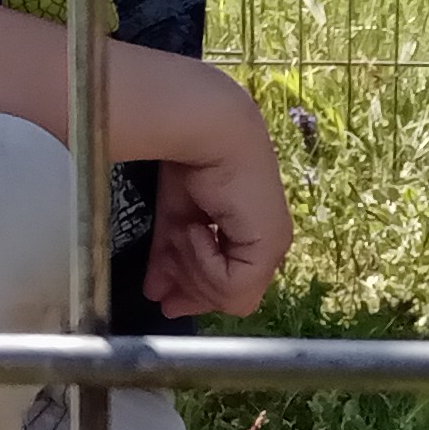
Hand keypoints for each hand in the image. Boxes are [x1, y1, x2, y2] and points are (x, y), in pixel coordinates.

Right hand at [147, 125, 289, 318]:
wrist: (206, 131)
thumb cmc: (191, 162)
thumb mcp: (175, 219)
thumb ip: (170, 257)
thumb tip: (156, 296)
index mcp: (247, 233)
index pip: (226, 284)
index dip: (192, 292)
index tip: (161, 296)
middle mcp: (265, 243)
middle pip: (227, 298)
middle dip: (190, 291)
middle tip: (164, 289)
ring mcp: (271, 247)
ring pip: (229, 297)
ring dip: (192, 270)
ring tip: (184, 233)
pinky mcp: (269, 247)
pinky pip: (231, 285)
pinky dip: (204, 262)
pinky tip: (196, 230)